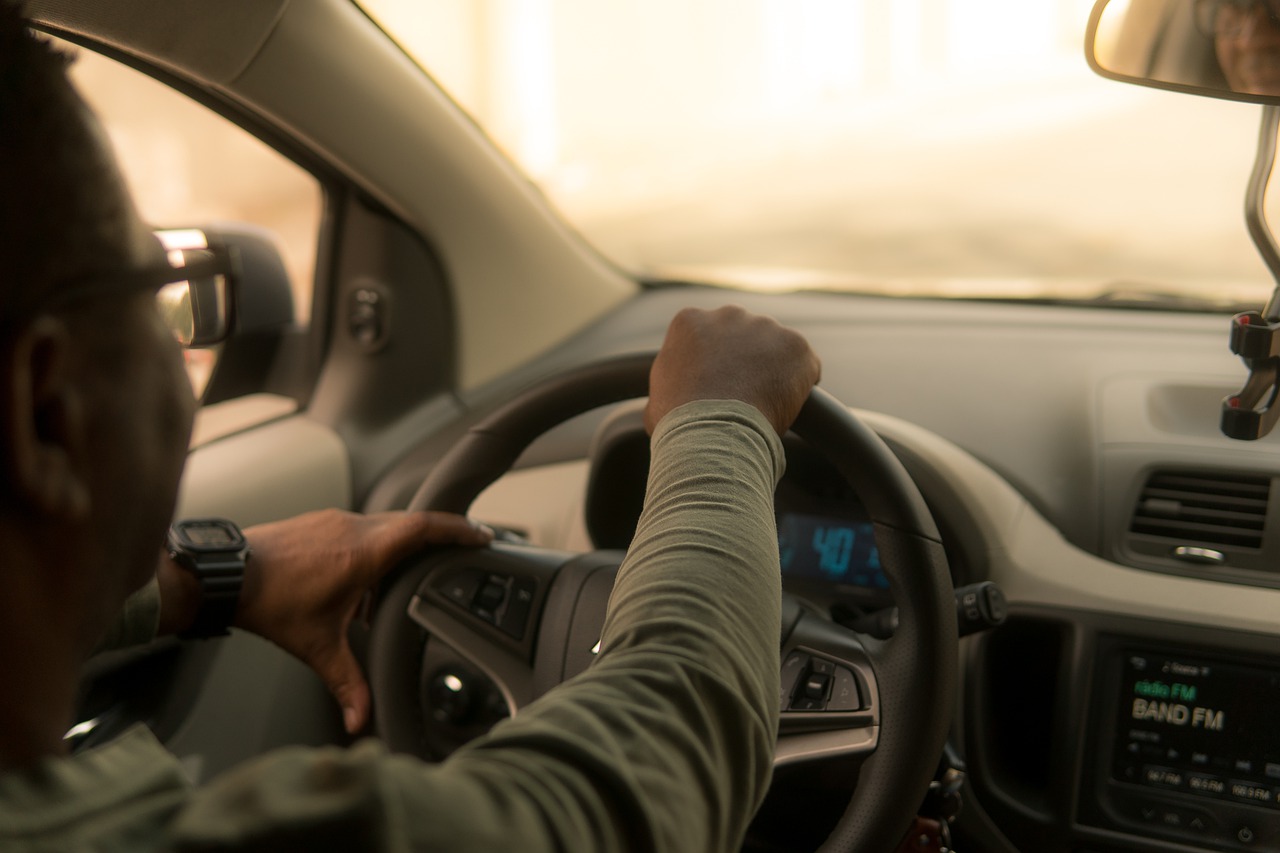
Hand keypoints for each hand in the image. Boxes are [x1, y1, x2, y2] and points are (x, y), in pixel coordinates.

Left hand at [234, 509, 491, 733]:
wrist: (224, 574)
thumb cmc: (268, 604)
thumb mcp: (316, 647)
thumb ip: (347, 683)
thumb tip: (361, 720)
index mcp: (362, 553)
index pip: (423, 529)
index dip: (458, 530)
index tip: (482, 535)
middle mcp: (352, 529)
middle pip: (412, 523)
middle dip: (440, 536)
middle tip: (462, 549)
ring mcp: (334, 521)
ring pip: (385, 525)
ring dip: (402, 546)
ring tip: (408, 577)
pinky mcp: (319, 522)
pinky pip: (360, 529)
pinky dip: (375, 547)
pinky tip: (364, 581)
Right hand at [645, 305, 821, 434]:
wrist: (712, 434)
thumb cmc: (678, 423)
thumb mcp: (657, 397)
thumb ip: (671, 384)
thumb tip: (671, 398)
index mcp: (691, 321)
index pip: (710, 336)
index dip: (717, 363)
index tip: (719, 385)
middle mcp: (728, 315)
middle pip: (745, 334)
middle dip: (747, 360)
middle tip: (745, 394)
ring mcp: (765, 327)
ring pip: (776, 348)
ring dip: (775, 370)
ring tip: (765, 405)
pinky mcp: (796, 345)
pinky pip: (805, 365)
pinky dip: (801, 384)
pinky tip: (787, 406)